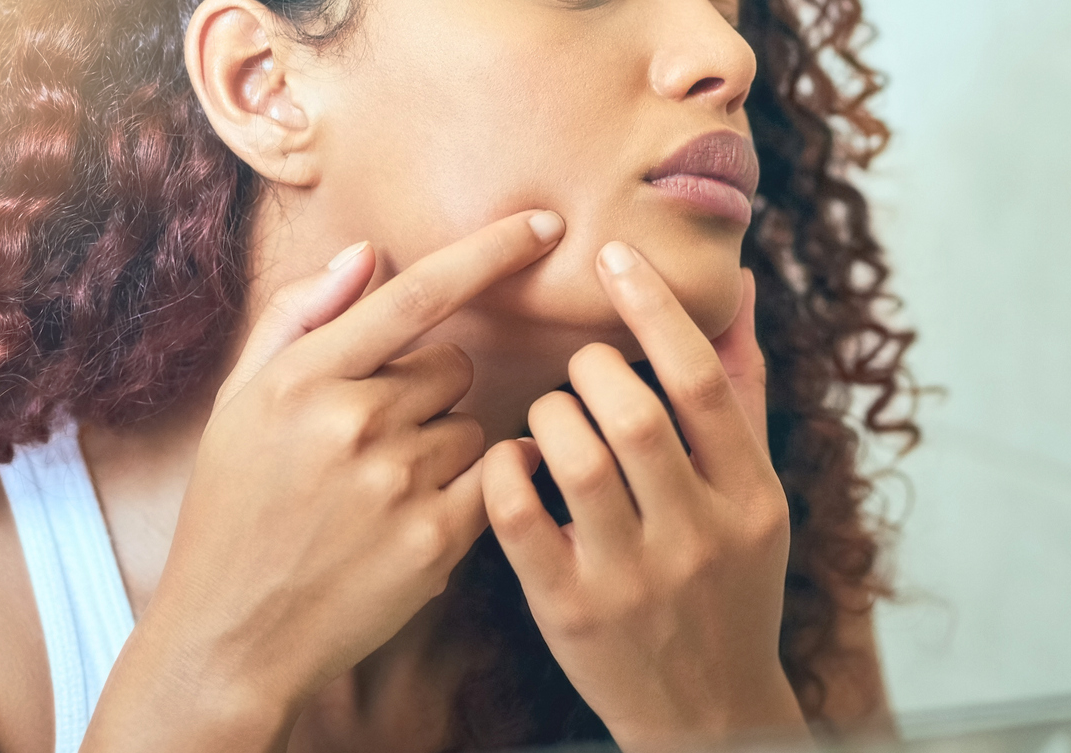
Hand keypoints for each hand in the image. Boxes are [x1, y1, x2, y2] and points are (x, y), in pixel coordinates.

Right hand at [101, 210, 565, 747]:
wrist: (232, 633)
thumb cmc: (233, 511)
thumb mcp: (237, 405)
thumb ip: (297, 319)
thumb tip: (363, 254)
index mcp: (302, 378)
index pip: (417, 293)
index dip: (489, 252)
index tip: (543, 224)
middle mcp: (353, 421)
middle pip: (454, 365)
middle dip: (431, 389)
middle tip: (377, 438)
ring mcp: (397, 482)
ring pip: (475, 427)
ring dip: (447, 447)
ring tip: (384, 492)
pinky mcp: (434, 540)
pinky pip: (497, 478)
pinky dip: (478, 486)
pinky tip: (424, 513)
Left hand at [482, 242, 807, 750]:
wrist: (708, 713)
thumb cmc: (727, 584)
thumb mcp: (755, 497)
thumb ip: (742, 393)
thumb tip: (740, 289)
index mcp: (752, 499)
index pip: (702, 382)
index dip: (653, 306)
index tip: (614, 255)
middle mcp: (699, 538)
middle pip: (634, 414)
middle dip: (591, 367)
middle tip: (578, 367)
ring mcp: (632, 580)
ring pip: (575, 458)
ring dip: (547, 413)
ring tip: (549, 414)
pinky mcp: (570, 612)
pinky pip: (520, 518)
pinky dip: (505, 471)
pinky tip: (512, 462)